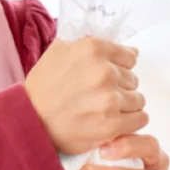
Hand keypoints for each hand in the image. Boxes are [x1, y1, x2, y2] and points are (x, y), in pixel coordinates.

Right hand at [24, 37, 148, 155]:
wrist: (29, 120)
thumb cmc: (43, 88)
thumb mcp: (59, 52)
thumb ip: (92, 45)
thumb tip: (131, 50)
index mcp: (93, 49)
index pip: (130, 56)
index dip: (119, 68)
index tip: (106, 78)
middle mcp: (104, 71)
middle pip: (133, 79)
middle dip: (121, 88)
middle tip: (100, 97)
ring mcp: (110, 98)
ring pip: (138, 99)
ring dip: (126, 106)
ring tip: (106, 110)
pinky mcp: (112, 124)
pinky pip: (140, 119)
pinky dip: (131, 122)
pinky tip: (116, 122)